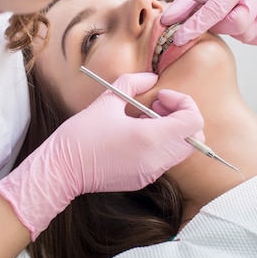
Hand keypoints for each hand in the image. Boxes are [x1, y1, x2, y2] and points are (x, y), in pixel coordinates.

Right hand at [0, 72, 203, 239]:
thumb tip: (151, 78)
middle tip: (156, 106)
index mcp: (151, 138)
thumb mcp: (108, 100)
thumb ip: (134, 83)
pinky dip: (161, 144)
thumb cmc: (82, 134)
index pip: (193, 121)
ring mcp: (152, 172)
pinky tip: (136, 135)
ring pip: (181, 150)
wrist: (61, 170)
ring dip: (172, 130)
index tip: (160, 96)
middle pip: (195, 138)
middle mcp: (157, 159)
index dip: (183, 102)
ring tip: (144, 119)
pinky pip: (165, 159)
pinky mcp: (143, 180)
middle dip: (181, 117)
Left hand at [161, 0, 256, 45]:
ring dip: (232, 31)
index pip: (217, 9)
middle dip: (219, 27)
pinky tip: (236, 22)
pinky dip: (247, 35)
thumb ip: (183, 3)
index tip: (179, 38)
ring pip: (250, 34)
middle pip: (239, 24)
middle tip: (210, 18)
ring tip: (223, 16)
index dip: (197, 26)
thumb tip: (167, 21)